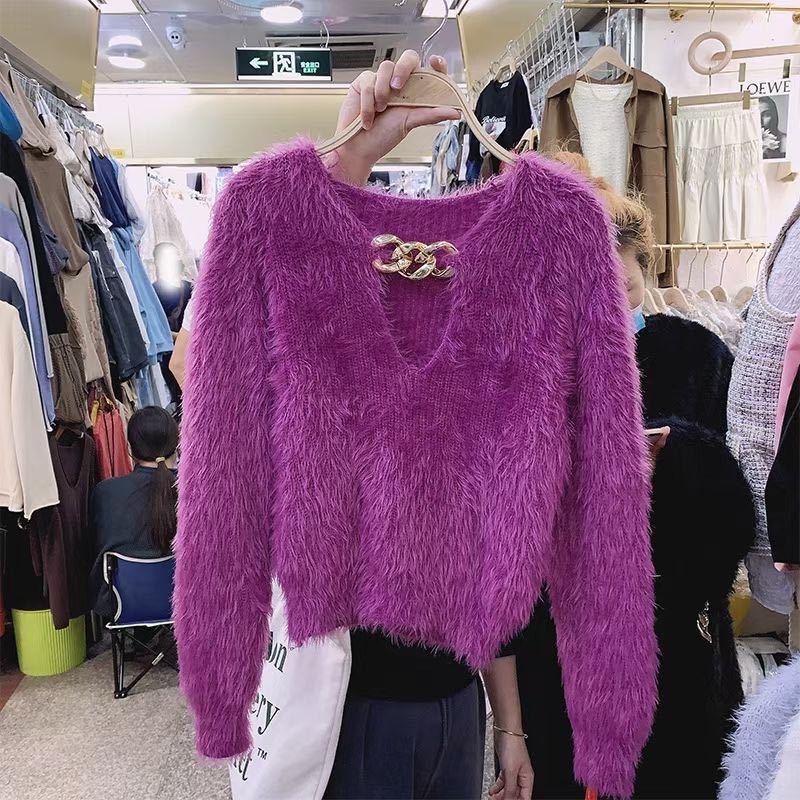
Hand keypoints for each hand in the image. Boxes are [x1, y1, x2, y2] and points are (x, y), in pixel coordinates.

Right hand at [325, 49, 460, 185]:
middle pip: (408, 58)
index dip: (435, 64)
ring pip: (386, 67)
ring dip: (382, 91)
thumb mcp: (410, 123)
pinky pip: (368, 80)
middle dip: (404, 68)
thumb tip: (455, 112)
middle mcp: (400, 84)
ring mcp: (381, 81)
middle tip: (397, 87)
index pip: (429, 71)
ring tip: (380, 111)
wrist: (359, 147)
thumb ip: (431, 114)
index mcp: (415, 92)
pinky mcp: (363, 83)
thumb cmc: (383, 137)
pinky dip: (368, 101)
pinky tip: (368, 116)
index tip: (435, 63)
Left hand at [490, 731, 533, 799]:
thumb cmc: (512, 745)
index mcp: (527, 778)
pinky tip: (492, 791)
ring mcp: (513, 771)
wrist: (505, 730)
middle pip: (516, 795)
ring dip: (500, 795)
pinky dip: (497, 787)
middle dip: (506, 799)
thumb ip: (510, 788)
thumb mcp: (510, 770)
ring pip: (508, 789)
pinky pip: (502, 781)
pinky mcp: (506, 766)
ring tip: (492, 798)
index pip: (525, 798)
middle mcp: (521, 776)